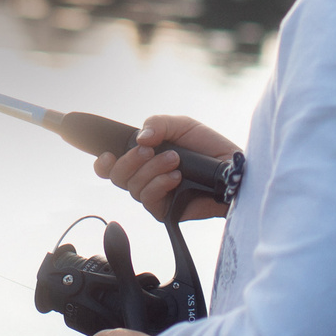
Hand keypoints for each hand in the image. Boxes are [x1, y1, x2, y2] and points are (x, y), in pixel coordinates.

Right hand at [94, 114, 238, 221]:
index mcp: (144, 158)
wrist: (232, 168)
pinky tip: (176, 177)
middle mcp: (145, 177)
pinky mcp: (165, 211)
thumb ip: (157, 124)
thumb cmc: (209, 148)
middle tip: (150, 150)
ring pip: (133, 187)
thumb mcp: (182, 126)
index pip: (112, 165)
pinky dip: (160, 184)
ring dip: (152, 169)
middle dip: (131, 160)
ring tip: (175, 161)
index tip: (108, 155)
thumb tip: (140, 138)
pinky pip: (149, 200)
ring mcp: (154, 195)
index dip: (102, 163)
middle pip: (117, 176)